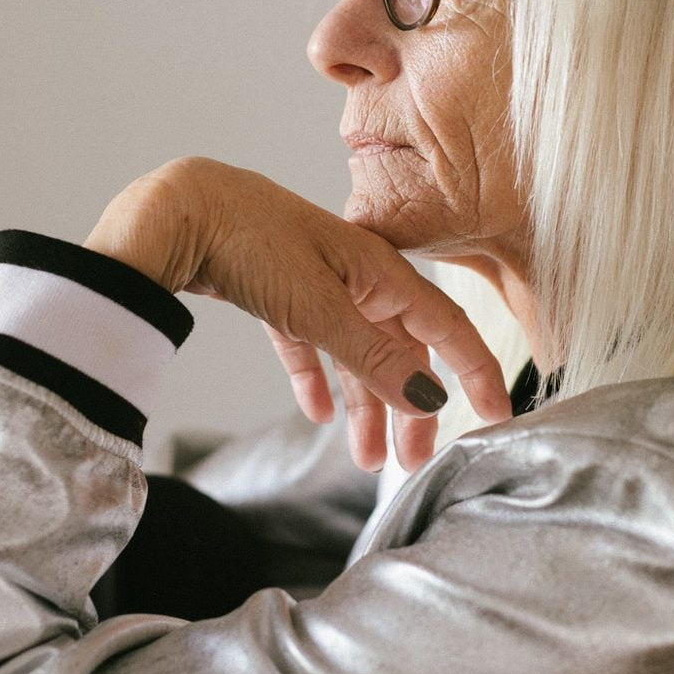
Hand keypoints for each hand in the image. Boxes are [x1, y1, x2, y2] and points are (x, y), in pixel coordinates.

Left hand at [85, 158, 511, 471]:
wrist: (174, 211)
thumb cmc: (250, 240)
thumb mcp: (317, 306)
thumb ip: (373, 356)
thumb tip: (430, 398)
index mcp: (380, 271)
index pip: (445, 326)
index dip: (476, 371)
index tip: (499, 414)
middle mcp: (356, 276)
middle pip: (400, 349)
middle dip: (410, 407)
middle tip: (412, 462)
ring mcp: (315, 284)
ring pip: (355, 354)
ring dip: (364, 406)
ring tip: (365, 458)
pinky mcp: (274, 293)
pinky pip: (308, 345)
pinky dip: (316, 379)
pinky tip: (317, 412)